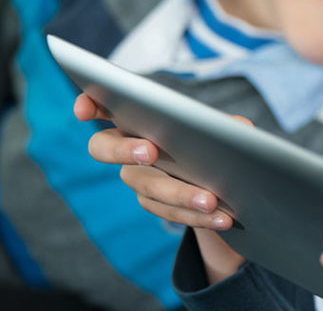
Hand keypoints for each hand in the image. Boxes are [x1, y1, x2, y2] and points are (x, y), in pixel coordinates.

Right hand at [79, 93, 235, 229]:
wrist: (226, 182)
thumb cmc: (219, 142)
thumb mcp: (229, 129)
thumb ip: (228, 126)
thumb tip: (236, 131)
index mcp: (140, 118)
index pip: (102, 106)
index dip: (88, 104)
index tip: (84, 109)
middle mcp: (128, 147)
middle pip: (104, 147)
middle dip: (124, 149)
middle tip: (150, 151)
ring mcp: (137, 178)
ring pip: (146, 186)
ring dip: (180, 193)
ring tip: (211, 200)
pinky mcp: (152, 204)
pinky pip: (170, 212)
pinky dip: (198, 216)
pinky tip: (223, 219)